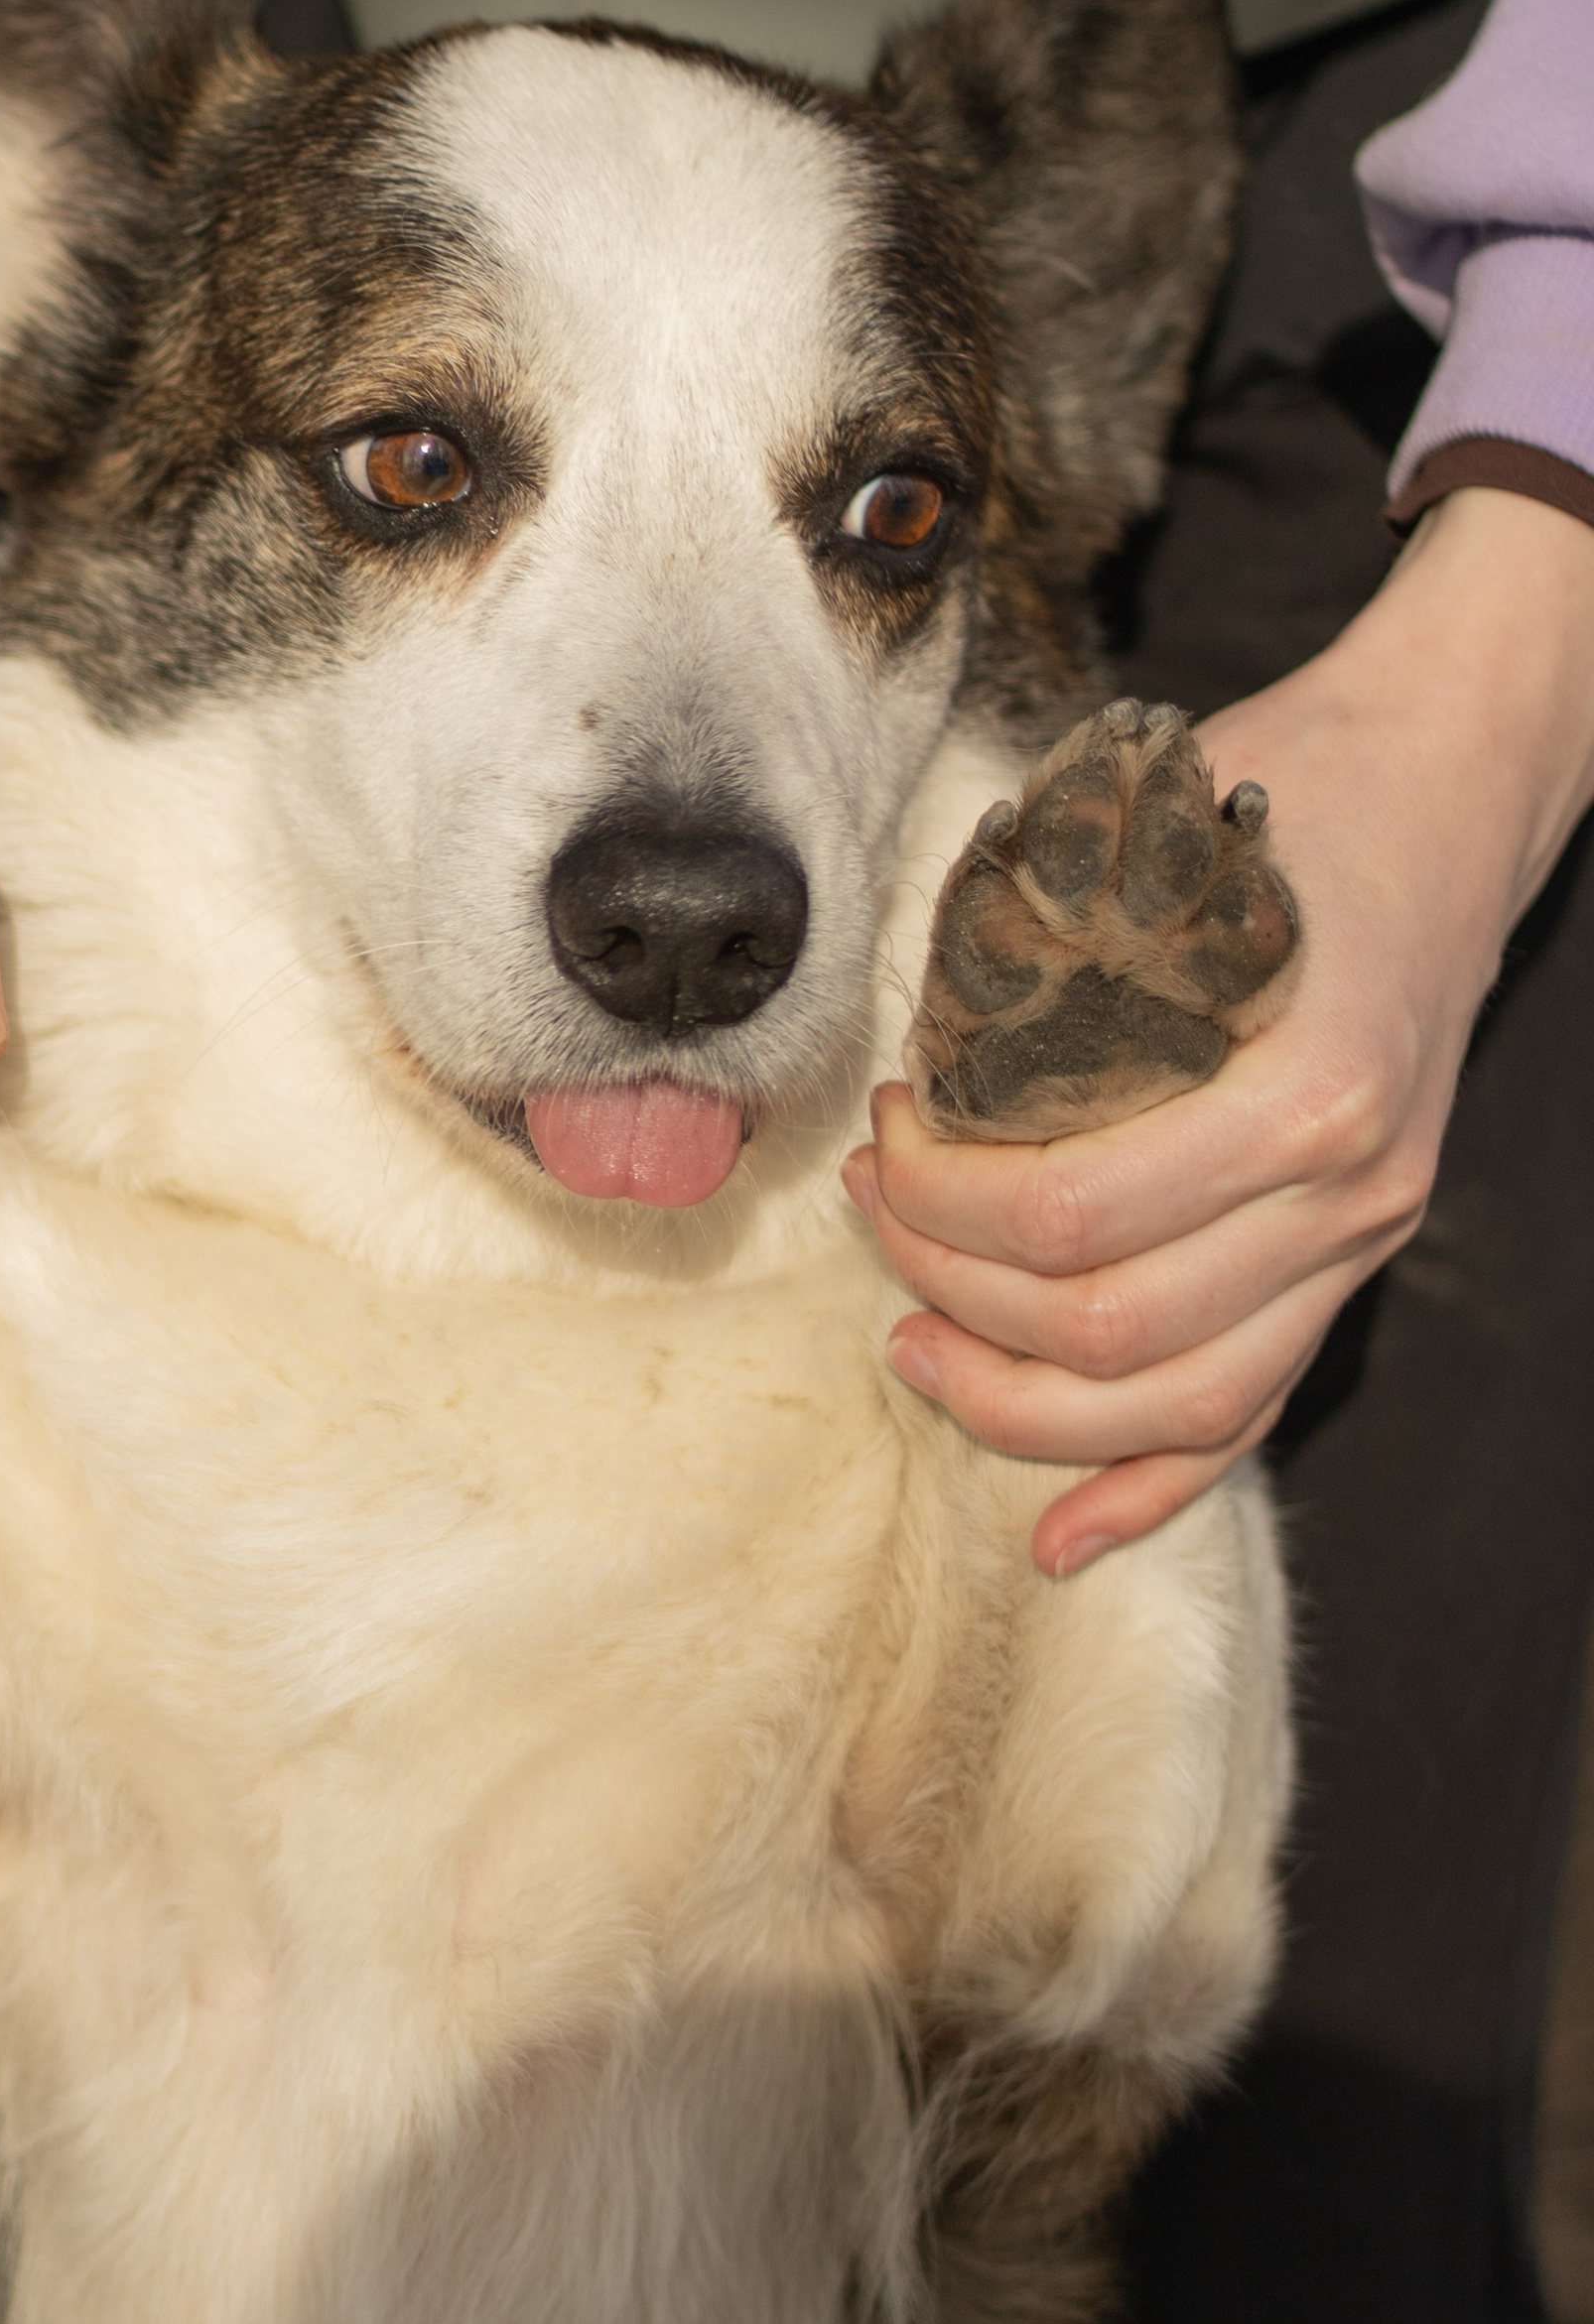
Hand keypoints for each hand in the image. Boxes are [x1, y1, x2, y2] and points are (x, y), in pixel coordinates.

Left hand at [844, 487, 1593, 1574]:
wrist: (1450, 785)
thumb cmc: (1293, 791)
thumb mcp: (1161, 843)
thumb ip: (1046, 952)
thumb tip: (908, 1067)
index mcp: (1304, 1089)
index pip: (1071, 1217)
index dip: (941, 1205)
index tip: (883, 1138)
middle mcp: (1348, 1189)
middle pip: (1110, 1332)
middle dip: (952, 1290)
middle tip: (872, 1215)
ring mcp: (1362, 1239)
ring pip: (1178, 1406)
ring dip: (1018, 1402)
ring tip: (912, 1345)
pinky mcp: (1356, 1265)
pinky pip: (1252, 1416)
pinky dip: (1149, 1491)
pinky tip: (1059, 1537)